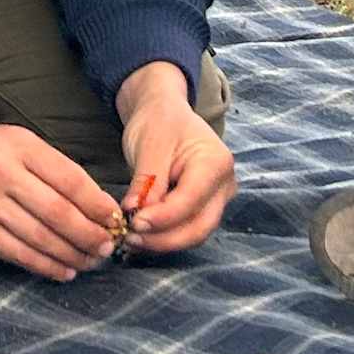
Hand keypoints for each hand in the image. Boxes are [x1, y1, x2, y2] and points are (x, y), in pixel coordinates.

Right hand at [0, 110, 124, 281]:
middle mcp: (1, 175)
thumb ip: (53, 167)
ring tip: (91, 261)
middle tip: (107, 245)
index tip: (114, 217)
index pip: (67, 178)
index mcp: (18, 147)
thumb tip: (96, 203)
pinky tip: (64, 270)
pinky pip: (18, 255)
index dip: (95, 202)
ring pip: (39, 238)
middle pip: (56, 212)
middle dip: (88, 233)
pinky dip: (45, 266)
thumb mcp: (19, 141)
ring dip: (71, 254)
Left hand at [113, 64, 235, 255]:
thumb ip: (147, 183)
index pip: (190, 201)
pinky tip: (140, 235)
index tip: (133, 223)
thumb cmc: (160, 122)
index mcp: (215, 162)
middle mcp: (224, 185)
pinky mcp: (204, 208)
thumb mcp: (150, 146)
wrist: (165, 112)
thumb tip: (136, 216)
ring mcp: (218, 199)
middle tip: (129, 237)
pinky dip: (163, 236)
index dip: (162, 218)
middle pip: (198, 226)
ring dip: (162, 241)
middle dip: (163, 238)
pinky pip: (187, 229)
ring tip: (130, 238)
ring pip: (193, 233)